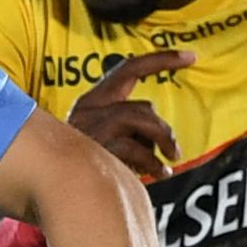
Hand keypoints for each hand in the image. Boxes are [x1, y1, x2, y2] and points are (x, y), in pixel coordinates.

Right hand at [67, 50, 189, 179]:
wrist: (56, 189)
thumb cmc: (82, 170)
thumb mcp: (103, 142)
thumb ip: (129, 131)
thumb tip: (162, 136)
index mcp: (91, 102)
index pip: (129, 69)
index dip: (161, 60)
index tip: (190, 56)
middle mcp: (88, 109)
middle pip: (142, 106)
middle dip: (163, 130)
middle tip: (174, 152)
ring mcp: (91, 127)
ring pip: (141, 119)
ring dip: (161, 142)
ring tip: (168, 163)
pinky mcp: (95, 148)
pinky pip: (136, 148)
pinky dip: (152, 163)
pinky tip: (158, 174)